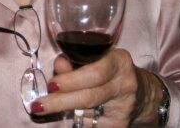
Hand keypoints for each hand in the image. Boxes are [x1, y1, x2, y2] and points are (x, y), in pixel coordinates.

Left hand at [32, 49, 163, 126]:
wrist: (141, 94)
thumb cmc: (111, 70)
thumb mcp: (96, 58)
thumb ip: (75, 61)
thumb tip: (58, 66)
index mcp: (119, 61)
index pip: (95, 73)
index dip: (71, 80)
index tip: (52, 85)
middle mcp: (125, 84)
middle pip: (90, 97)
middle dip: (60, 101)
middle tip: (39, 105)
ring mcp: (125, 107)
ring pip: (88, 113)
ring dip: (64, 111)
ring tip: (45, 108)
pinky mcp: (121, 125)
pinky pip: (92, 124)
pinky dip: (77, 120)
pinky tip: (69, 115)